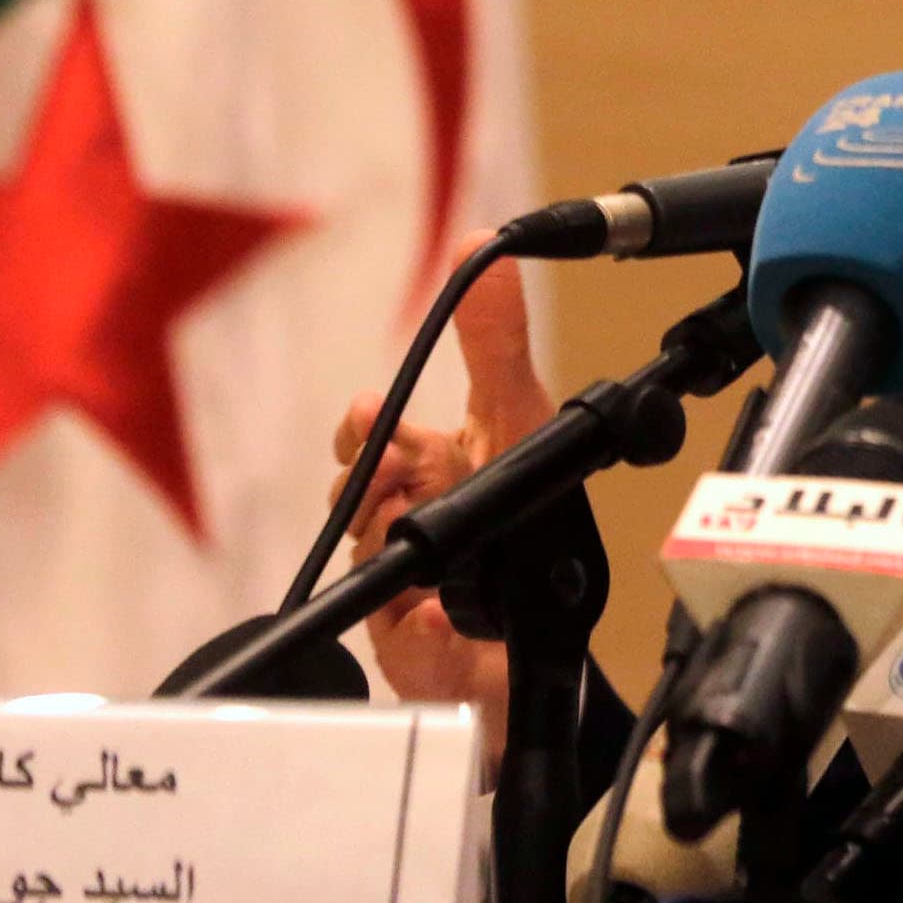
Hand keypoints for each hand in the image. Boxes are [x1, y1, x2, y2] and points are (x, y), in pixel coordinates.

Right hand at [327, 237, 553, 765]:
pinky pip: (407, 649)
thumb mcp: (521, 418)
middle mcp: (407, 528)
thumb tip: (481, 245)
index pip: (370, 442)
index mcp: (428, 472)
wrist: (542, 640)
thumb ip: (496, 340)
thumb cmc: (526, 525)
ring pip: (374, 567)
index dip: (364, 430)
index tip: (370, 414)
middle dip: (370, 488)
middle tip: (393, 476)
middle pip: (360, 502)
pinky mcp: (417, 658)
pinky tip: (436, 622)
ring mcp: (405, 593)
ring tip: (419, 529)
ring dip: (394, 550)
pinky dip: (419, 637)